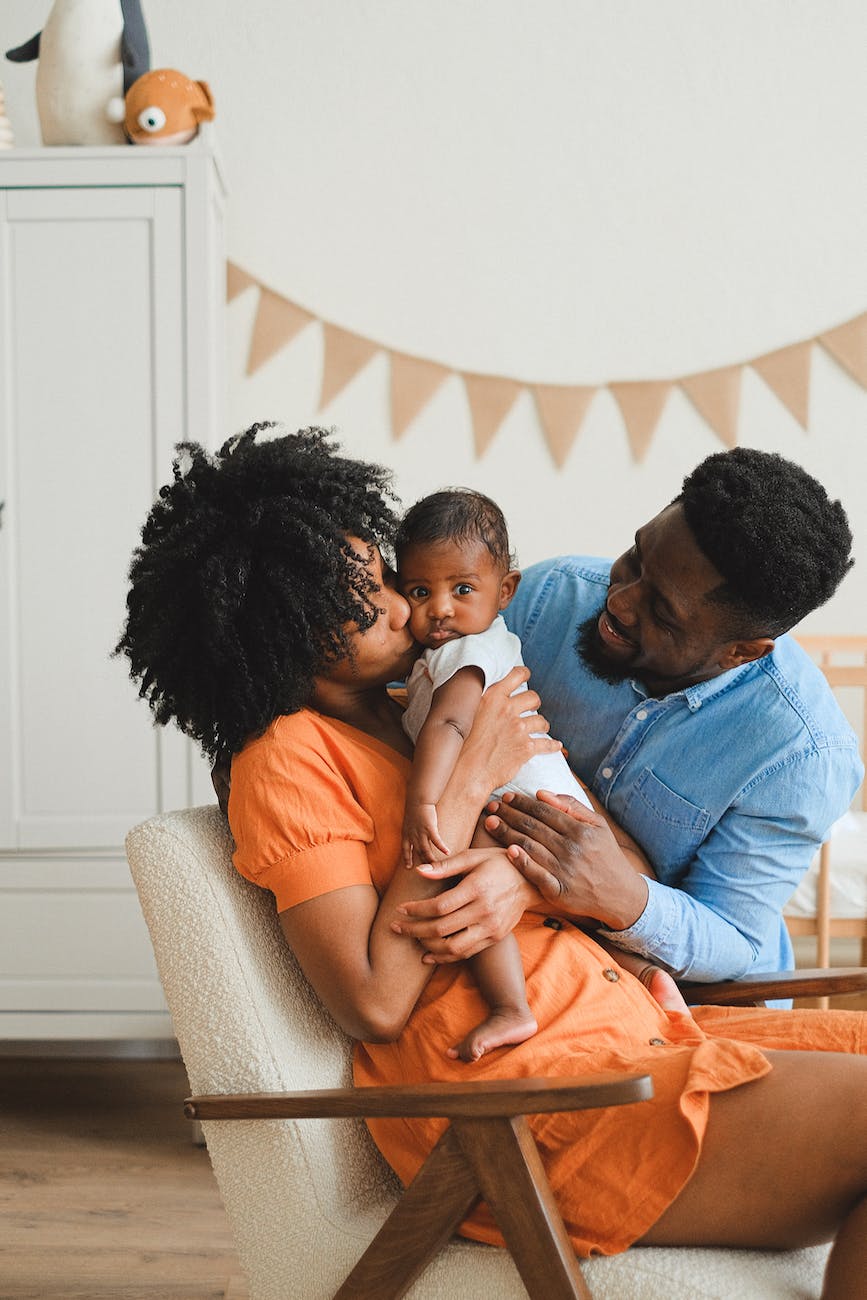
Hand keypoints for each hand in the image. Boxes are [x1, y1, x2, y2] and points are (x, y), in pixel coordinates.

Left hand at [390, 848, 535, 961]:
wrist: (530, 880)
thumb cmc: (498, 863)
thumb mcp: (473, 857)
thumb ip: (445, 866)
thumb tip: (419, 870)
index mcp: (477, 889)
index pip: (440, 906)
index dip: (416, 910)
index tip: (400, 909)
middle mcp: (485, 911)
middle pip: (442, 929)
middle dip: (414, 930)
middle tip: (396, 927)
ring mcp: (491, 928)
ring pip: (453, 948)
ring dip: (427, 946)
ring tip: (412, 938)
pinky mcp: (495, 938)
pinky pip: (466, 953)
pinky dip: (445, 957)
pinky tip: (428, 954)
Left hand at [402, 803, 449, 866]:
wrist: (418, 798)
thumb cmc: (415, 806)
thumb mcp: (409, 819)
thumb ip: (411, 827)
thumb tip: (413, 830)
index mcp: (406, 833)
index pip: (405, 850)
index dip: (406, 858)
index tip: (408, 867)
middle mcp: (412, 836)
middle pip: (417, 853)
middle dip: (422, 863)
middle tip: (428, 871)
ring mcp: (420, 833)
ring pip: (426, 850)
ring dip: (432, 859)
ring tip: (438, 866)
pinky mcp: (429, 828)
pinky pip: (436, 841)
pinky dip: (442, 847)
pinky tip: (447, 852)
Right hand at [458, 666, 562, 794]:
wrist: (465, 772)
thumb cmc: (459, 746)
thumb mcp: (465, 715)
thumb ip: (477, 703)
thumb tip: (480, 698)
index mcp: (492, 697)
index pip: (515, 676)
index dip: (523, 674)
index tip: (526, 675)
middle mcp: (507, 710)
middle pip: (532, 697)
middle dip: (533, 702)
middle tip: (531, 706)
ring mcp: (518, 728)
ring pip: (541, 720)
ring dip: (542, 724)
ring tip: (540, 727)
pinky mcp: (526, 748)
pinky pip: (546, 744)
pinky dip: (553, 746)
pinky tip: (556, 746)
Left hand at [483, 789, 648, 931]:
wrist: (621, 895)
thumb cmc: (606, 855)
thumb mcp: (598, 826)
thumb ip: (572, 807)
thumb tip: (542, 793)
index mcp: (580, 831)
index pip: (544, 812)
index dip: (522, 803)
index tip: (506, 796)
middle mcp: (571, 849)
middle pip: (533, 827)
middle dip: (509, 814)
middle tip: (490, 806)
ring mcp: (564, 871)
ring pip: (530, 847)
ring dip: (507, 833)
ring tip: (490, 823)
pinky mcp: (559, 891)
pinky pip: (536, 875)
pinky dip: (521, 862)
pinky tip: (507, 850)